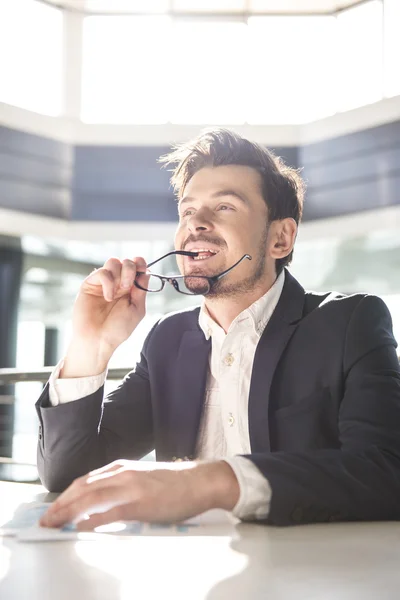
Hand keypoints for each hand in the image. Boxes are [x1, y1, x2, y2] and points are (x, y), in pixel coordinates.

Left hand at [39, 460, 239, 529]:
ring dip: (68, 511)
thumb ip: (122, 484)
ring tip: (54, 523)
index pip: (85, 480)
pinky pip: (110, 512)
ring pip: (90, 497)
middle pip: (82, 488)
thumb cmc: (173, 482)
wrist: (199, 480)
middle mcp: (122, 473)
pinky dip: (93, 519)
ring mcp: (131, 487)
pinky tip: (82, 526)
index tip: (54, 507)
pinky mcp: (140, 503)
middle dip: (60, 504)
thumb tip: (102, 501)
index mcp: (121, 466)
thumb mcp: (142, 477)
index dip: (66, 495)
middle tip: (46, 519)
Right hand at [62, 256, 148, 376]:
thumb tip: (146, 271)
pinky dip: (108, 283)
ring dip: (119, 275)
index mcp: (130, 288)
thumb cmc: (118, 329)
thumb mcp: (137, 309)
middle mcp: (117, 282)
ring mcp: (103, 283)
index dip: (141, 263)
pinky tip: (108, 297)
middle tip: (127, 287)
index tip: (142, 270)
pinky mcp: (90, 284)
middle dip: (130, 270)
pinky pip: (102, 272)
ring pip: (113, 262)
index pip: (137, 266)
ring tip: (116, 293)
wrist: (98, 340)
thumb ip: (141, 289)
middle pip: (127, 261)